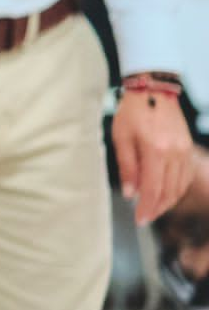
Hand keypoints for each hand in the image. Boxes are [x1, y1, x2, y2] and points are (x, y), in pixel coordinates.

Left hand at [112, 90, 194, 224]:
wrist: (153, 90)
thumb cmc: (132, 111)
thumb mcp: (121, 138)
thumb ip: (127, 167)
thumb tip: (130, 193)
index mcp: (156, 150)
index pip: (153, 188)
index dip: (147, 207)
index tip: (139, 219)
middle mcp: (175, 153)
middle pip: (169, 191)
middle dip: (157, 208)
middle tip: (145, 218)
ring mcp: (185, 150)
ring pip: (180, 185)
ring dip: (168, 201)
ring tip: (153, 208)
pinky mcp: (188, 148)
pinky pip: (185, 175)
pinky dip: (177, 188)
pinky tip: (166, 192)